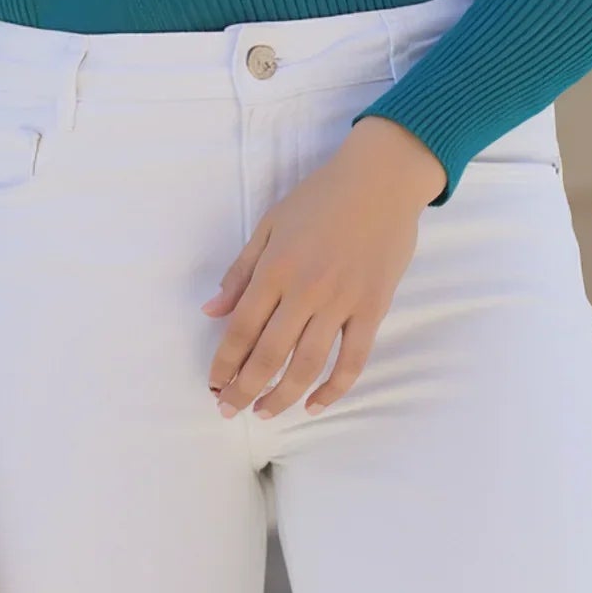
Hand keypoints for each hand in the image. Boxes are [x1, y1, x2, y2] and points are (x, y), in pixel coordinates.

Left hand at [201, 116, 442, 420]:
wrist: (381, 179)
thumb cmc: (321, 196)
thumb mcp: (270, 223)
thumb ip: (241, 270)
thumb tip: (210, 311)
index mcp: (276, 267)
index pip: (242, 328)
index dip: (224, 363)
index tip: (214, 385)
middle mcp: (305, 290)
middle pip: (269, 354)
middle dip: (245, 389)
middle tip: (230, 411)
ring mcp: (342, 302)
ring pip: (307, 365)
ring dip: (282, 396)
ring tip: (265, 413)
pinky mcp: (373, 309)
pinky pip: (353, 360)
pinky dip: (334, 389)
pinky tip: (315, 405)